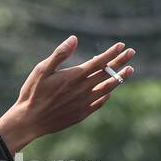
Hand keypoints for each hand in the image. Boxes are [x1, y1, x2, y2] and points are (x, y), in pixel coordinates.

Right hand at [0, 37, 135, 152]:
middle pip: (107, 73)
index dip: (112, 53)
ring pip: (108, 87)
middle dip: (120, 61)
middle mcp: (82, 89)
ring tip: (129, 70)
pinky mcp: (81, 113)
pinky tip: (109, 91)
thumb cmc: (32, 93)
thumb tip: (74, 39)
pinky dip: (107, 95)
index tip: (122, 45)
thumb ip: (59, 54)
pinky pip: (100, 102)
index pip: (99, 62)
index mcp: (74, 76)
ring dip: (120, 78)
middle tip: (131, 52)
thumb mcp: (41, 70)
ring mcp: (84, 102)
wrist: (29, 121)